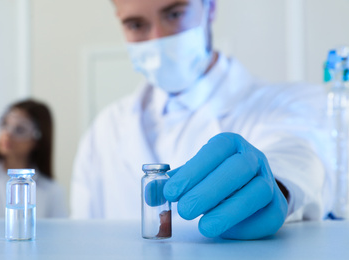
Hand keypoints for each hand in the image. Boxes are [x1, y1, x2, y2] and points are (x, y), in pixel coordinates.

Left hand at [163, 133, 287, 239]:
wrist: (248, 185)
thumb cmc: (215, 177)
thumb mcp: (195, 173)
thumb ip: (174, 182)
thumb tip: (151, 194)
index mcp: (231, 144)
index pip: (215, 150)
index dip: (193, 170)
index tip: (172, 191)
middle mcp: (253, 158)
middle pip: (237, 169)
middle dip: (209, 191)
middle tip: (185, 211)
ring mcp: (269, 180)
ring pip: (256, 193)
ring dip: (228, 211)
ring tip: (204, 227)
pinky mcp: (277, 206)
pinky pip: (267, 215)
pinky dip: (245, 225)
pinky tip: (225, 230)